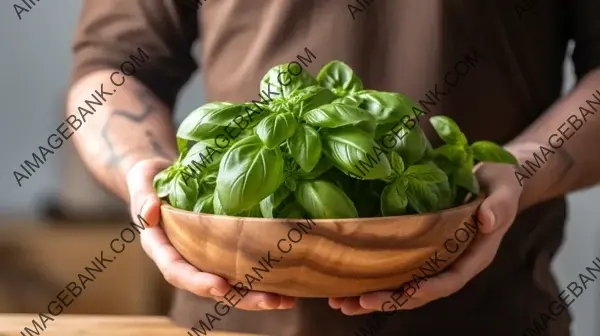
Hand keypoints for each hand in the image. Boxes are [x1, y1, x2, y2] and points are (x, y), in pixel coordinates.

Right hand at [126, 158, 296, 310]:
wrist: (165, 176)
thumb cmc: (151, 178)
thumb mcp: (142, 179)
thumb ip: (143, 195)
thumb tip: (150, 212)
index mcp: (161, 248)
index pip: (176, 270)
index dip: (197, 281)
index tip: (220, 286)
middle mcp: (185, 259)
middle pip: (212, 287)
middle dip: (241, 298)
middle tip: (269, 301)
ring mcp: (206, 258)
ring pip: (232, 285)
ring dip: (259, 295)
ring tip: (287, 300)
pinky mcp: (224, 251)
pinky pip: (243, 268)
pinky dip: (265, 277)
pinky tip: (290, 282)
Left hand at [328, 162, 521, 314]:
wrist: (492, 181)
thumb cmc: (500, 184)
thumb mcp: (504, 189)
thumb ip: (499, 205)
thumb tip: (487, 220)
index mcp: (473, 257)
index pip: (449, 281)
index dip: (426, 290)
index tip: (402, 293)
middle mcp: (451, 264)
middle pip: (419, 292)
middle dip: (388, 301)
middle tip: (354, 303)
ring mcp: (434, 260)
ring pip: (403, 286)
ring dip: (373, 297)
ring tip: (341, 303)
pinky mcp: (419, 250)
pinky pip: (396, 269)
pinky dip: (372, 277)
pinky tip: (346, 281)